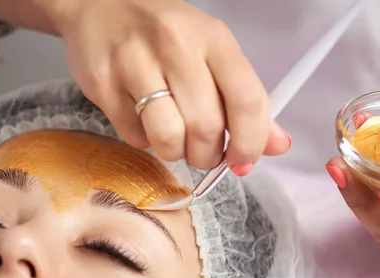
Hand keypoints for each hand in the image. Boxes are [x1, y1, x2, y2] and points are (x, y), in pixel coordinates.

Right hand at [54, 0, 290, 173]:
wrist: (101, 4)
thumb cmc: (165, 34)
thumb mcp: (212, 53)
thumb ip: (245, 99)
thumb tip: (278, 145)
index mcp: (213, 38)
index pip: (248, 100)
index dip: (251, 142)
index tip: (243, 160)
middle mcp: (175, 45)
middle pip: (206, 127)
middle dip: (208, 156)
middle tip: (203, 153)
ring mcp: (135, 63)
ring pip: (168, 137)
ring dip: (175, 153)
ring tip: (173, 139)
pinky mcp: (103, 83)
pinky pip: (134, 136)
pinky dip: (144, 141)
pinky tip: (143, 120)